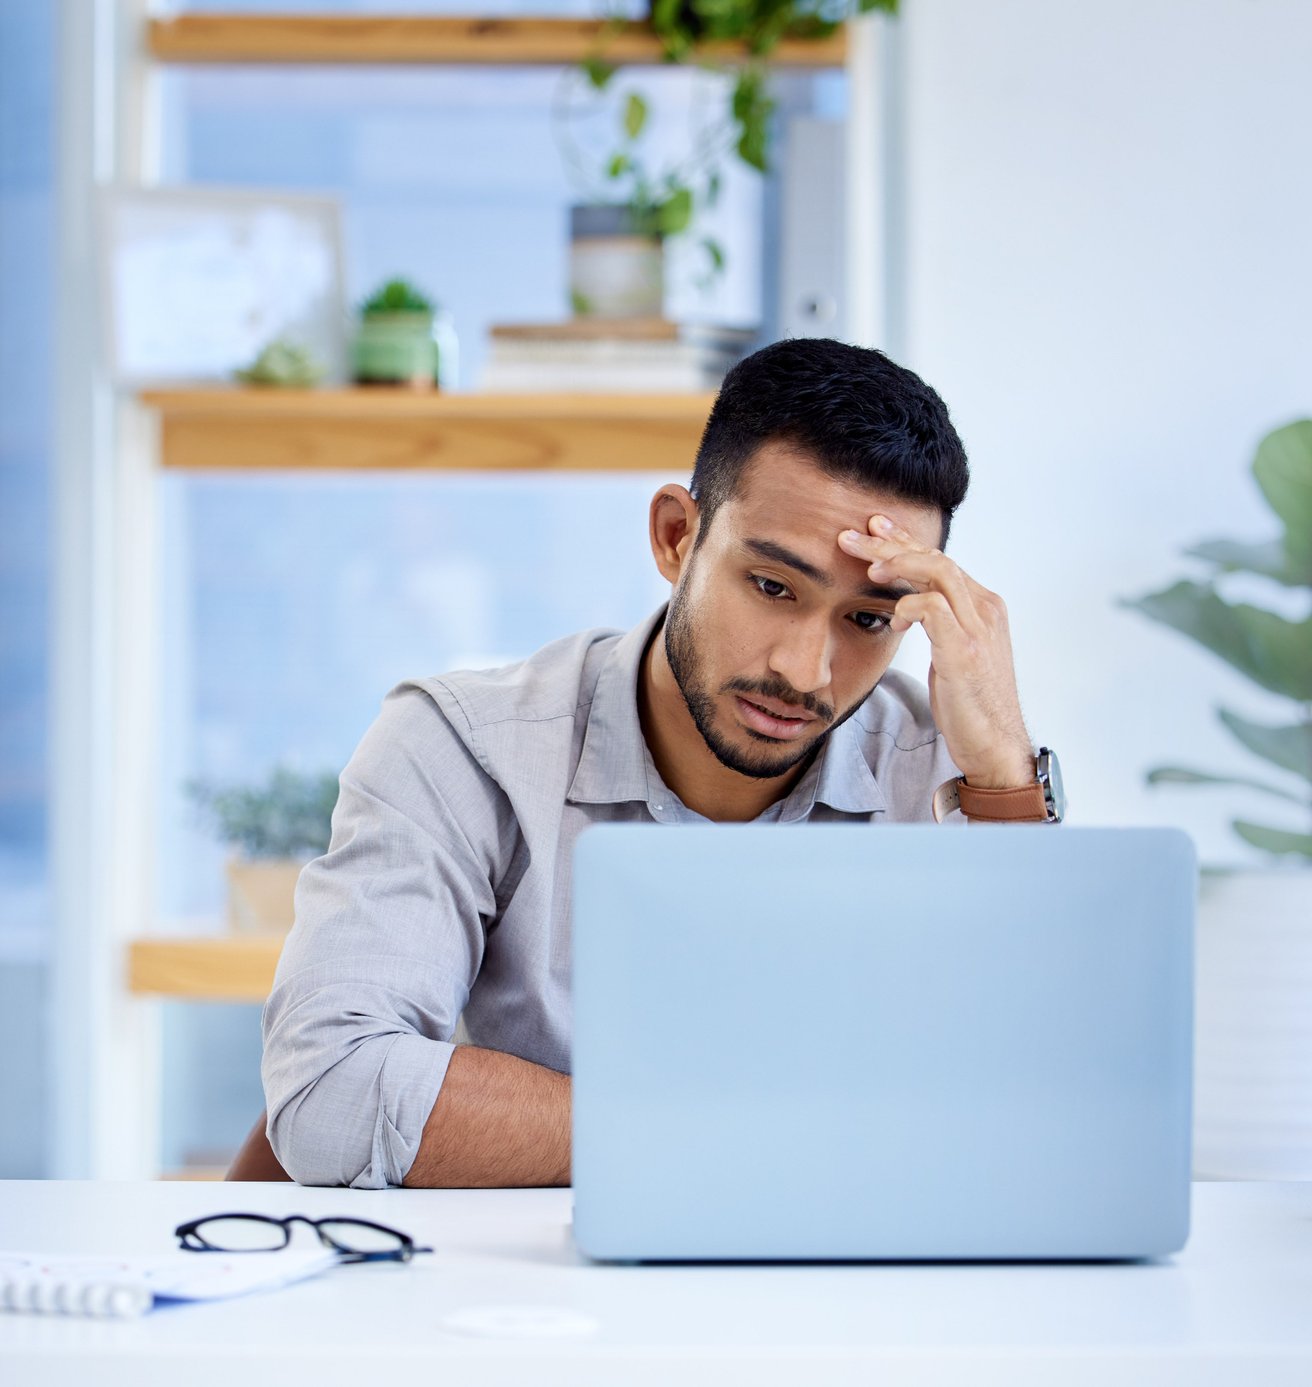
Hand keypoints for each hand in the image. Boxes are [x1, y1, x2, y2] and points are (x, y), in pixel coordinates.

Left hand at [838, 515, 1034, 788]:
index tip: (873, 529)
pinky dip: (908, 606)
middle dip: (889, 543)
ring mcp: (979, 627)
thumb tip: (906, 603)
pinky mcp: (966, 650)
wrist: (995, 744)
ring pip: (938, 570)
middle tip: (851, 537)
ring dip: (897, 564)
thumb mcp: (952, 652)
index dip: (904, 541)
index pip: (939, 559)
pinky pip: (934, 608)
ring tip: (867, 569)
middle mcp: (983, 607)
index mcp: (980, 605)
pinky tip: (894, 620)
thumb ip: (937, 622)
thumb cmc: (970, 702)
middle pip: (935, 557)